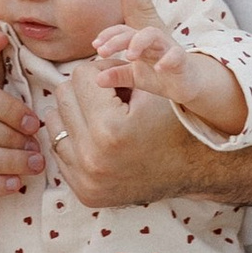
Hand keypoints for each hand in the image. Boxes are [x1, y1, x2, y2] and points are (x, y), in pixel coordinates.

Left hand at [48, 56, 217, 210]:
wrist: (196, 171)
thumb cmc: (176, 123)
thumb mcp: (155, 88)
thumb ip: (119, 67)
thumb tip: (86, 59)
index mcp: (109, 129)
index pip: (81, 75)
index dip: (102, 69)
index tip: (119, 78)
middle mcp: (92, 159)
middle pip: (63, 96)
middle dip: (86, 89)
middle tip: (111, 95)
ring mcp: (86, 180)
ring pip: (55, 123)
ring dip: (76, 112)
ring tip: (103, 115)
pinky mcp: (84, 193)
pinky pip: (60, 151)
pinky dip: (75, 139)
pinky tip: (97, 137)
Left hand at [92, 0, 242, 135]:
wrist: (187, 84)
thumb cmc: (158, 75)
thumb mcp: (134, 76)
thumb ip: (117, 75)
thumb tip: (96, 79)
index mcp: (139, 42)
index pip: (122, 32)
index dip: (108, 35)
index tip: (95, 46)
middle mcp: (152, 42)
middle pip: (134, 31)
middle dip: (117, 39)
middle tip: (102, 51)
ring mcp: (167, 48)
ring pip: (154, 35)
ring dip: (139, 42)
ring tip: (129, 56)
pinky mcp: (182, 60)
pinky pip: (176, 55)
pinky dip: (167, 60)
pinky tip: (158, 68)